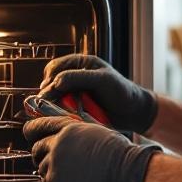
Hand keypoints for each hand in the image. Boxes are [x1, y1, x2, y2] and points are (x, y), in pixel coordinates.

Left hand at [23, 116, 160, 181]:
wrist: (130, 175)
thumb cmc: (121, 155)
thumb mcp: (97, 131)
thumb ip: (77, 131)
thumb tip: (67, 136)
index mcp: (67, 129)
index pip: (39, 126)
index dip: (32, 130)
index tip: (29, 134)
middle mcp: (57, 147)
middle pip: (36, 150)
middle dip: (42, 156)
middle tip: (58, 163)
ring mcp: (55, 170)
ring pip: (43, 173)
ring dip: (54, 176)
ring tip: (75, 180)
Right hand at [39, 54, 157, 133]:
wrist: (135, 113)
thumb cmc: (122, 91)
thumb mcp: (102, 80)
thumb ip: (79, 77)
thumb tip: (55, 81)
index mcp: (81, 64)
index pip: (57, 67)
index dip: (50, 78)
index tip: (48, 90)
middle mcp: (76, 77)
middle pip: (52, 82)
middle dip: (48, 92)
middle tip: (46, 103)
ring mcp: (76, 93)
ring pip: (55, 97)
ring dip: (53, 104)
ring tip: (54, 111)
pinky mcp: (77, 108)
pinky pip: (62, 109)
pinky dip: (60, 113)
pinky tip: (62, 117)